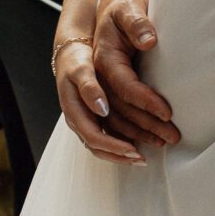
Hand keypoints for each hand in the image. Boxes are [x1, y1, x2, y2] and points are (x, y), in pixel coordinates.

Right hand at [54, 21, 144, 166]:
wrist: (70, 56)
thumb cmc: (78, 59)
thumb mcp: (81, 67)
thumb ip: (89, 86)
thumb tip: (102, 108)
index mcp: (73, 108)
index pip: (91, 134)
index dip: (112, 143)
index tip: (132, 148)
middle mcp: (77, 119)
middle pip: (98, 146)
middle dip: (120, 154)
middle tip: (142, 158)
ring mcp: (84, 121)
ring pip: (101, 147)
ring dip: (122, 155)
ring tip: (144, 159)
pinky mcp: (92, 120)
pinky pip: (106, 140)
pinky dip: (121, 148)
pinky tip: (138, 151)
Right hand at [87, 0, 179, 157]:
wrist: (107, 13)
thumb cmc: (121, 9)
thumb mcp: (128, 7)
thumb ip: (137, 21)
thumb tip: (149, 40)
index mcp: (101, 59)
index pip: (123, 85)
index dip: (145, 100)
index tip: (167, 112)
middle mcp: (93, 79)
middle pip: (114, 112)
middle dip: (143, 127)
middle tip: (171, 137)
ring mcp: (93, 92)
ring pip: (107, 124)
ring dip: (134, 138)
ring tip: (161, 145)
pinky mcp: (98, 99)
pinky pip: (106, 126)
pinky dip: (122, 139)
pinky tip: (142, 147)